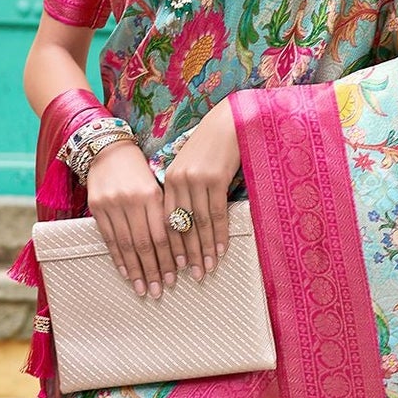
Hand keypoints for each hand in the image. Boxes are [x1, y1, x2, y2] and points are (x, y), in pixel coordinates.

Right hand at [85, 141, 178, 297]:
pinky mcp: (97, 208)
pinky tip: (126, 272)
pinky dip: (118, 258)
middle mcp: (131, 201)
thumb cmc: (138, 169)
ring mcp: (112, 205)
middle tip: (160, 290)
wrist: (107, 149)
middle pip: (144, 243)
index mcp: (151, 195)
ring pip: (126, 245)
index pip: (162, 233)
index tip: (176, 276)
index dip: (169, 257)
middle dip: (153, 270)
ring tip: (144, 288)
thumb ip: (163, 212)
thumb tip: (177, 245)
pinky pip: (109, 239)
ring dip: (135, 270)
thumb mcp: (155, 186)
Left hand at [162, 96, 240, 281]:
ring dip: (204, 249)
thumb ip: (185, 191)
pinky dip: (219, 235)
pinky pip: (216, 213)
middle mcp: (179, 180)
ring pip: (199, 223)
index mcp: (169, 179)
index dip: (171, 247)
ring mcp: (196, 179)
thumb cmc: (212, 147)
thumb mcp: (191, 167)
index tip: (175, 267)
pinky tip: (220, 250)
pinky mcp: (215, 178)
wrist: (230, 120)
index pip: (166, 221)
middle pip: (181, 226)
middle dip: (187, 254)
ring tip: (207, 269)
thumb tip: (186, 224)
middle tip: (192, 276)